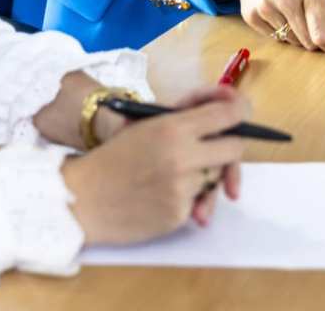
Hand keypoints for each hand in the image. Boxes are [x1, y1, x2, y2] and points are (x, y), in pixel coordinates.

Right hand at [61, 84, 246, 244]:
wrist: (83, 197)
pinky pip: (198, 200)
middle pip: (234, 149)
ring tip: (176, 172)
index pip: (228, 114)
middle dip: (229, 147)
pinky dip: (188, 197)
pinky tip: (163, 192)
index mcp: (174, 127)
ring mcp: (182, 188)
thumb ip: (186, 117)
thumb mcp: (148, 124)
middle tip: (218, 147)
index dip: (240, 111)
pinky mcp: (178, 214)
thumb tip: (227, 110)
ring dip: (206, 174)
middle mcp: (183, 156)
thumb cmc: (114, 156)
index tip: (242, 113)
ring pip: (216, 176)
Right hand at [236, 0, 324, 51]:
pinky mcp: (251, 15)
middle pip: (308, 42)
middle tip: (316, 24)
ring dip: (298, 34)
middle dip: (316, 38)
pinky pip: (273, 37)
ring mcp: (266, 7)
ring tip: (298, 14)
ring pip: (291, 41)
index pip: (322, 34)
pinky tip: (281, 12)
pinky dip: (280, 30)